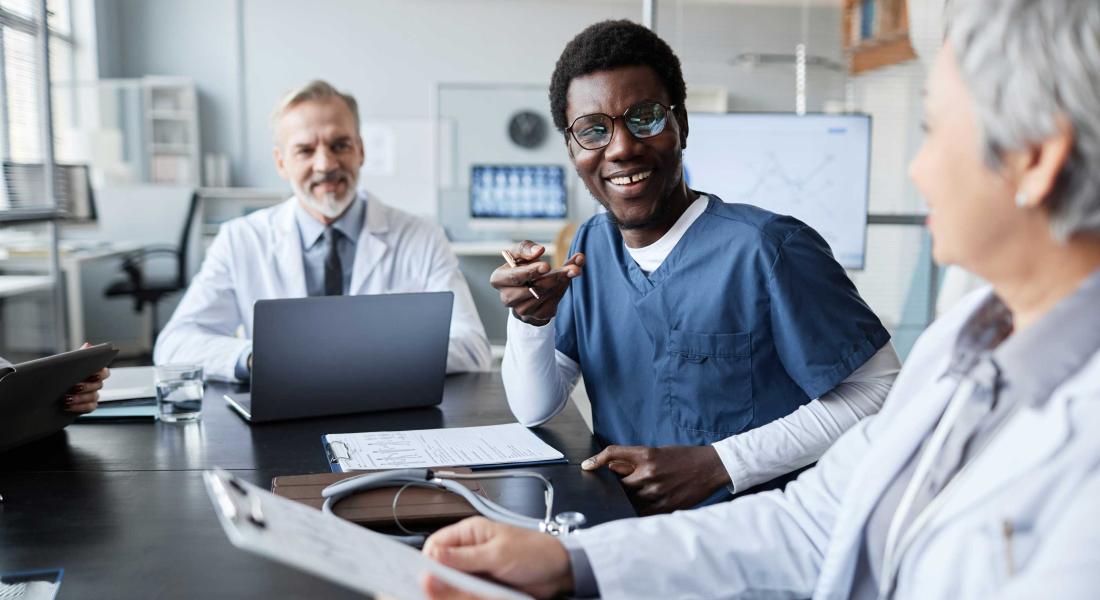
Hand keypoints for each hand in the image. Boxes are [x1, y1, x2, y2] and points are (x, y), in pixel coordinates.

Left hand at [63, 342, 110, 413]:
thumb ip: (79, 355)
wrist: (46, 392)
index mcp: (93, 371)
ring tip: (66, 398)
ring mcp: (92, 395)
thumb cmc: (58, 375)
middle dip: (86, 386)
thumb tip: (88, 345)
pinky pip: (90, 407)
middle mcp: (95, 383)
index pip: (103, 372)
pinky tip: (67, 406)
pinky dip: (79, 406)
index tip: (90, 375)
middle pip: (98, 385)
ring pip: (94, 396)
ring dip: (80, 397)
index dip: (99, 374)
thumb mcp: (66, 363)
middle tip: (74, 387)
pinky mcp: (87, 406)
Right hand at [421, 516, 572, 598]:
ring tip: (468, 592)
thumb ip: (464, 557)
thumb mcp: (497, 554)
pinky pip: (466, 593)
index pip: (436, 545)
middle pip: (441, 567)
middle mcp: (469, 550)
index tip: (425, 578)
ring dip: (454, 591)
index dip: (428, 561)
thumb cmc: (534, 551)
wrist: (559, 570)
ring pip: (452, 583)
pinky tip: (471, 596)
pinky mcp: (483, 586)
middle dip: (439, 580)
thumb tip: (433, 556)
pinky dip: (465, 596)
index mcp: (470, 533)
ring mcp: (476, 569)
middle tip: (437, 592)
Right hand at [491, 241, 583, 325]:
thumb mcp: (521, 252)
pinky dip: (559, 294)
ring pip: (542, 299)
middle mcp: (507, 298)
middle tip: (571, 269)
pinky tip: (561, 284)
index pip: (514, 277)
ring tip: (567, 273)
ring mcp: (520, 311)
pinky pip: (549, 308)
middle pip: (529, 291)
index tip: (547, 266)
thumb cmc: (522, 266)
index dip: (531, 272)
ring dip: (557, 285)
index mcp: (498, 279)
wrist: (530, 286)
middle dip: (550, 279)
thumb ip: (527, 248)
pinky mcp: (534, 319)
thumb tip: (539, 250)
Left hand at [582, 445, 729, 514]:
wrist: (709, 467)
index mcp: (646, 454)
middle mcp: (648, 472)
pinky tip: (639, 508)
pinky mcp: (665, 506)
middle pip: (617, 482)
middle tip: (611, 489)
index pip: (612, 454)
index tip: (586, 467)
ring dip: (625, 500)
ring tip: (629, 499)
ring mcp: (656, 491)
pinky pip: (641, 513)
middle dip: (614, 485)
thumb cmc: (682, 457)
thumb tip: (611, 468)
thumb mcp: (657, 451)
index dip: (596, 460)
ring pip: (627, 500)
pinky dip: (637, 511)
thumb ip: (635, 460)